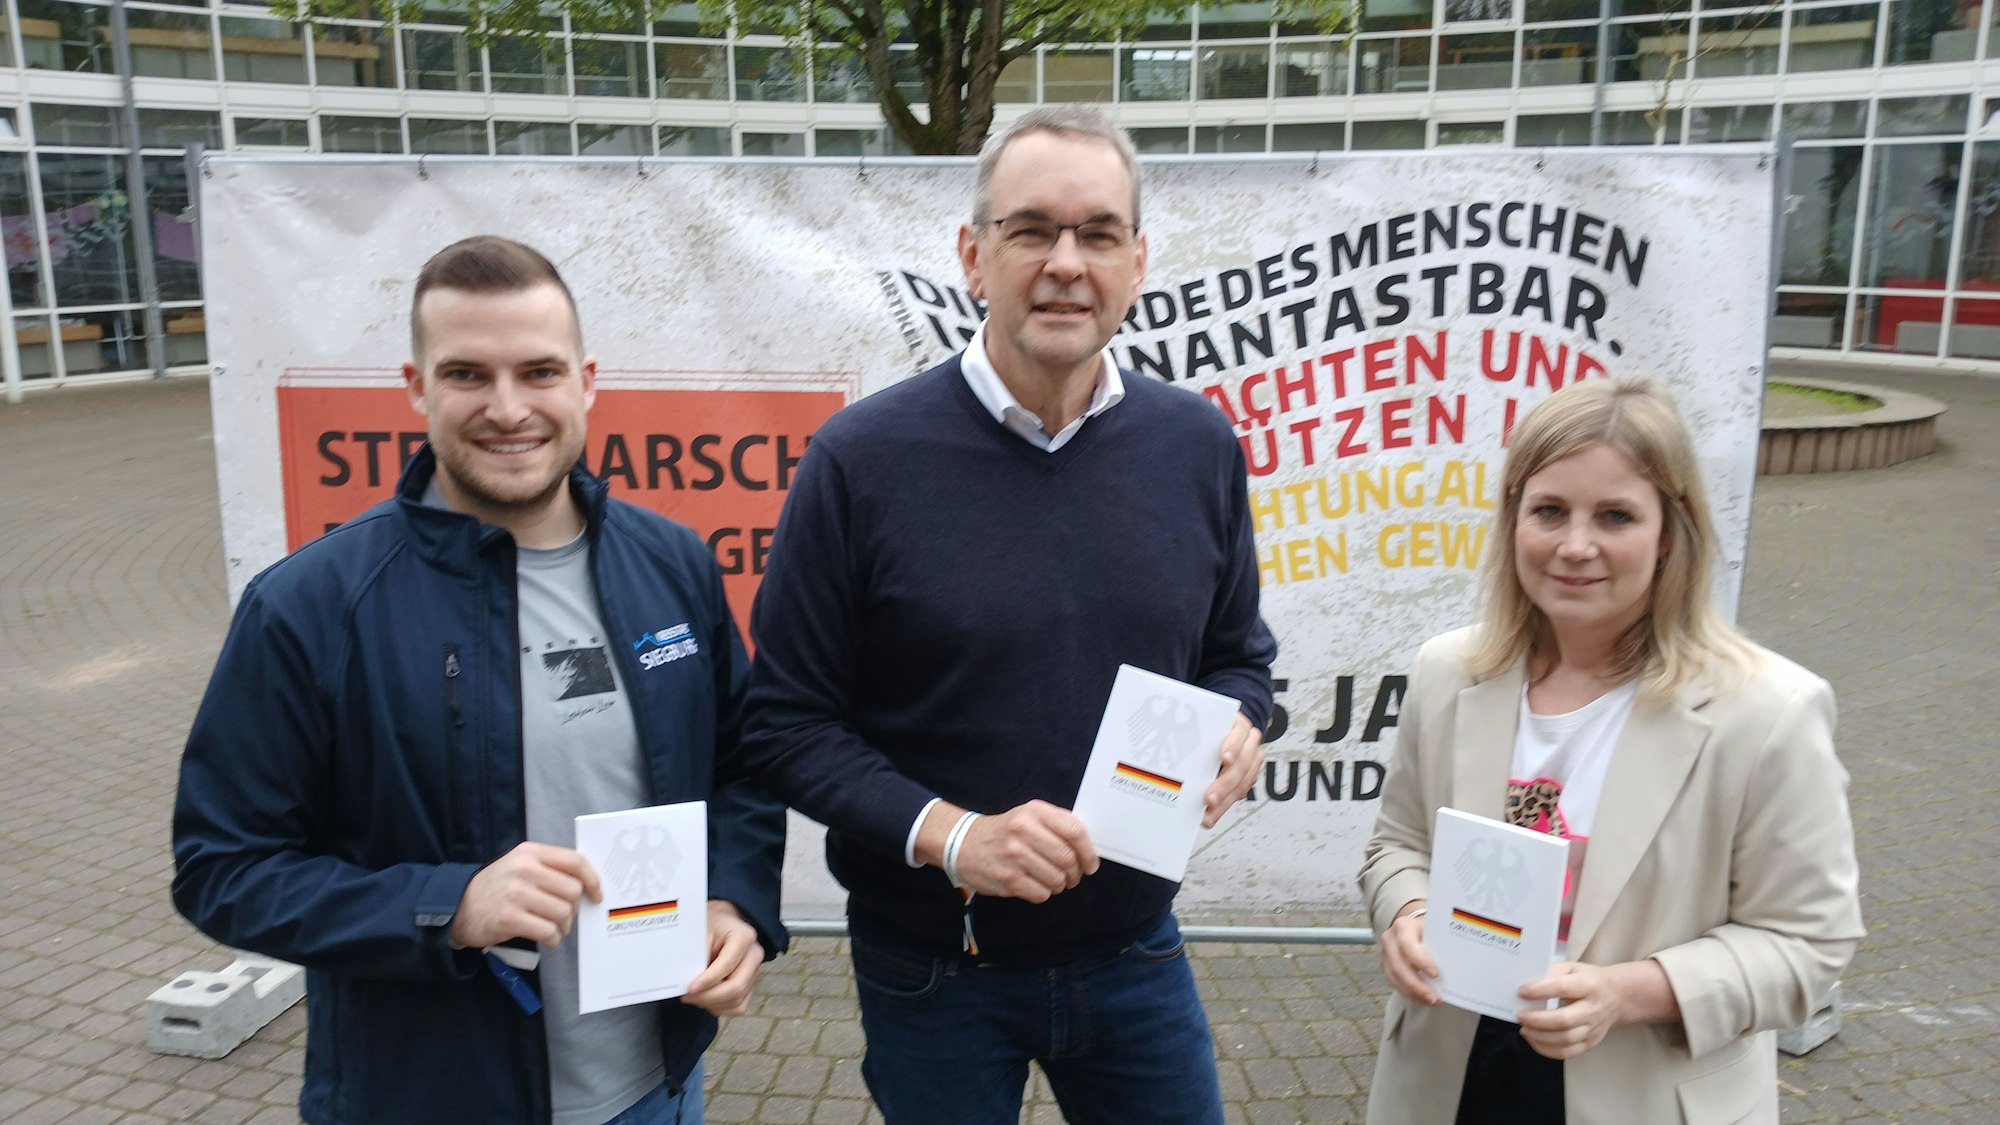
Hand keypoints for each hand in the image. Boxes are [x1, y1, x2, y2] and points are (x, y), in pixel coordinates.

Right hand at [450, 842, 600, 949]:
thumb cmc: (496, 887)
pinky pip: (548, 932)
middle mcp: (525, 870)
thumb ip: (549, 868)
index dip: (593, 880)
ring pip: (563, 913)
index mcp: (530, 852)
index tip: (596, 895)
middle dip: (574, 909)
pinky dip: (553, 939)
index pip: (575, 861)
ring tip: (554, 929)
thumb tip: (586, 885)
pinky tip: (546, 938)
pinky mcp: (509, 918)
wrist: (457, 906)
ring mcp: (516, 894)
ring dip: (564, 927)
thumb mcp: (519, 865)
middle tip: (564, 916)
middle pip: (572, 891)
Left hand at [682, 900, 764, 1016]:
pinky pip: (738, 1007)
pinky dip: (720, 1008)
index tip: (690, 988)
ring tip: (694, 997)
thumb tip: (686, 978)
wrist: (723, 925)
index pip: (728, 965)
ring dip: (712, 1004)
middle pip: (737, 987)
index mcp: (744, 937)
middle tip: (687, 996)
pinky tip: (706, 999)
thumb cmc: (711, 926)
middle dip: (709, 997)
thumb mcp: (701, 930)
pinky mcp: (751, 985)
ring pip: (737, 1001)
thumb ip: (697, 952)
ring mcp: (755, 972)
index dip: (708, 980)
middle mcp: (754, 955)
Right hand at [954, 800, 1098, 902]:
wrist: (963, 843)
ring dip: (1059, 884)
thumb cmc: (1005, 831)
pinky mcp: (1007, 879)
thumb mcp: (1029, 815)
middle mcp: (1024, 831)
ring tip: (1051, 879)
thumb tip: (1088, 848)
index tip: (1091, 864)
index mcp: (1034, 812)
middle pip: (1068, 859)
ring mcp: (1014, 856)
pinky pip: (1041, 894)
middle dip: (1076, 873)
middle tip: (1072, 876)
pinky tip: (1034, 884)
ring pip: (1057, 879)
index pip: (1074, 831)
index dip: (1089, 852)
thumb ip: (1057, 825)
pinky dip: (1043, 893)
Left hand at [1203, 713, 1264, 828]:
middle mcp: (1249, 742)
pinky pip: (1240, 793)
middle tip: (1210, 798)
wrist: (1228, 731)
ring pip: (1243, 783)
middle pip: (1241, 765)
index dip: (1232, 747)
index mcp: (1238, 726)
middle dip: (1224, 784)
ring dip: (1225, 801)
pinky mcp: (1248, 776)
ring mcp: (1251, 760)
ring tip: (1209, 813)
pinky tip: (1212, 813)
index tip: (1224, 758)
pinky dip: (1225, 804)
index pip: (1238, 734)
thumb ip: (1195, 733)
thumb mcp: (1204, 724)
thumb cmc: (1212, 728)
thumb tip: (1172, 747)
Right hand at [1379, 901, 1440, 1005]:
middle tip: (1434, 997)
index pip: (1408, 945)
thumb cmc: (1428, 929)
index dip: (1420, 961)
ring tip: (1432, 1001)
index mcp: (1403, 926)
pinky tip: (1423, 998)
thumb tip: (1464, 960)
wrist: (1414, 927)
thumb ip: (1443, 942)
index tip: (1436, 974)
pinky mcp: (1386, 966)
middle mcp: (1390, 939)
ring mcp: (1385, 954)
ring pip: (1394, 977)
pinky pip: (1395, 983)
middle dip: (1417, 985)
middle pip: (1399, 966)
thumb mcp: (1435, 929)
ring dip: (1413, 992)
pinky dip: (1410, 993)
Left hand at [1517, 962, 1622, 1058]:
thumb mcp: (1572, 968)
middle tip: (1520, 1016)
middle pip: (1564, 1020)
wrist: (1616, 997)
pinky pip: (1568, 1052)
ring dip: (1540, 1037)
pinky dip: (1547, 1049)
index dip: (1539, 991)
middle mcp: (1593, 1009)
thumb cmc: (1588, 980)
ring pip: (1565, 1040)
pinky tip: (1534, 1040)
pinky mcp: (1591, 1043)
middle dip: (1537, 1020)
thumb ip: (1552, 973)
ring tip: (1524, 1029)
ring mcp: (1593, 1029)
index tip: (1521, 992)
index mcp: (1588, 985)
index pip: (1561, 988)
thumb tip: (1528, 986)